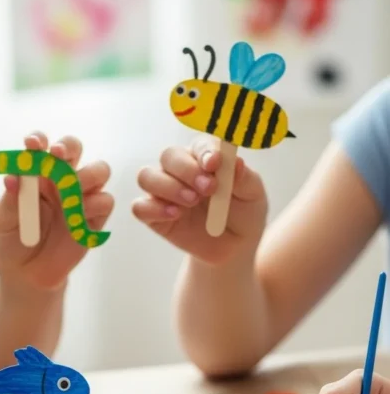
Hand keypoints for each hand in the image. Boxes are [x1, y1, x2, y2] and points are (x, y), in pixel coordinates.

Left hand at [0, 133, 113, 289]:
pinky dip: (94, 205)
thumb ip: (11, 200)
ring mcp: (80, 196)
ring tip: (70, 191)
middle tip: (57, 156)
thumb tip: (12, 177)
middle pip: (74, 148)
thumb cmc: (11, 241)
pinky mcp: (94, 218)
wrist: (26, 275)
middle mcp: (60, 178)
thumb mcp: (3, 221)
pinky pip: (105, 201)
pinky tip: (77, 218)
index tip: (31, 144)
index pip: (40, 146)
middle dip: (67, 147)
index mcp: (35, 172)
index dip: (38, 140)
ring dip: (87, 175)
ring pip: (99, 170)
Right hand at [133, 139, 266, 263]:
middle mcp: (180, 170)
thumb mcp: (253, 195)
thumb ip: (243, 178)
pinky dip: (153, 209)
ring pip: (147, 177)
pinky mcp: (154, 215)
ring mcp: (164, 192)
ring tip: (192, 202)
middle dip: (187, 170)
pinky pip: (140, 207)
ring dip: (168, 186)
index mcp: (205, 157)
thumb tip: (235, 162)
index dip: (204, 151)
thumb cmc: (244, 213)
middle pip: (168, 156)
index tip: (215, 163)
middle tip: (208, 189)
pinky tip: (175, 215)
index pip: (198, 145)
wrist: (234, 248)